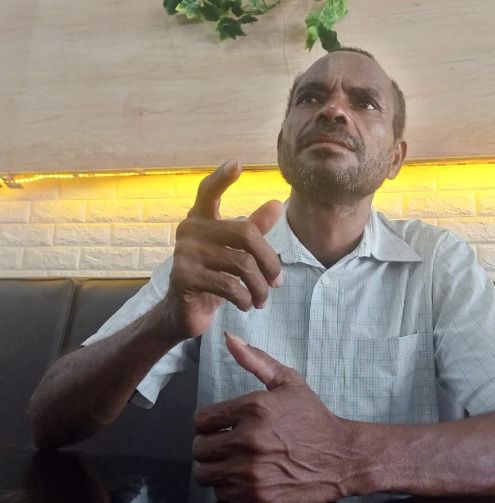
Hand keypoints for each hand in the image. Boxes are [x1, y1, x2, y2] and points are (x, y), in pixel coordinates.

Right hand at [162, 160, 283, 338]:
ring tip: (263, 299)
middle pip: (246, 234)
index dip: (221, 178)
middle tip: (277, 283)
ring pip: (242, 264)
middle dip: (269, 262)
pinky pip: (229, 285)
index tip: (236, 164)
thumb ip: (253, 229)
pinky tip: (247, 305)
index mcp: (201, 219)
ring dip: (260, 287)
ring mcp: (185, 252)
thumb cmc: (212, 277)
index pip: (209, 192)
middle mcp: (190, 230)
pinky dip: (245, 298)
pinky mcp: (184, 276)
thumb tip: (276, 205)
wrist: (183, 312)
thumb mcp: (234, 253)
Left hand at [193, 333, 355, 502]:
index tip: (218, 424)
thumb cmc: (313, 417)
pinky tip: (243, 473)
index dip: (207, 421)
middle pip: (199, 448)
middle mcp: (249, 439)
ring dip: (213, 466)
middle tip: (222, 442)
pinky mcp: (257, 496)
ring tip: (228, 459)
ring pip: (204, 473)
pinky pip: (221, 492)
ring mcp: (252, 471)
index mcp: (253, 408)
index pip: (200, 420)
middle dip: (208, 444)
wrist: (341, 456)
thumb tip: (229, 338)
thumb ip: (255, 359)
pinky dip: (227, 484)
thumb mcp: (288, 381)